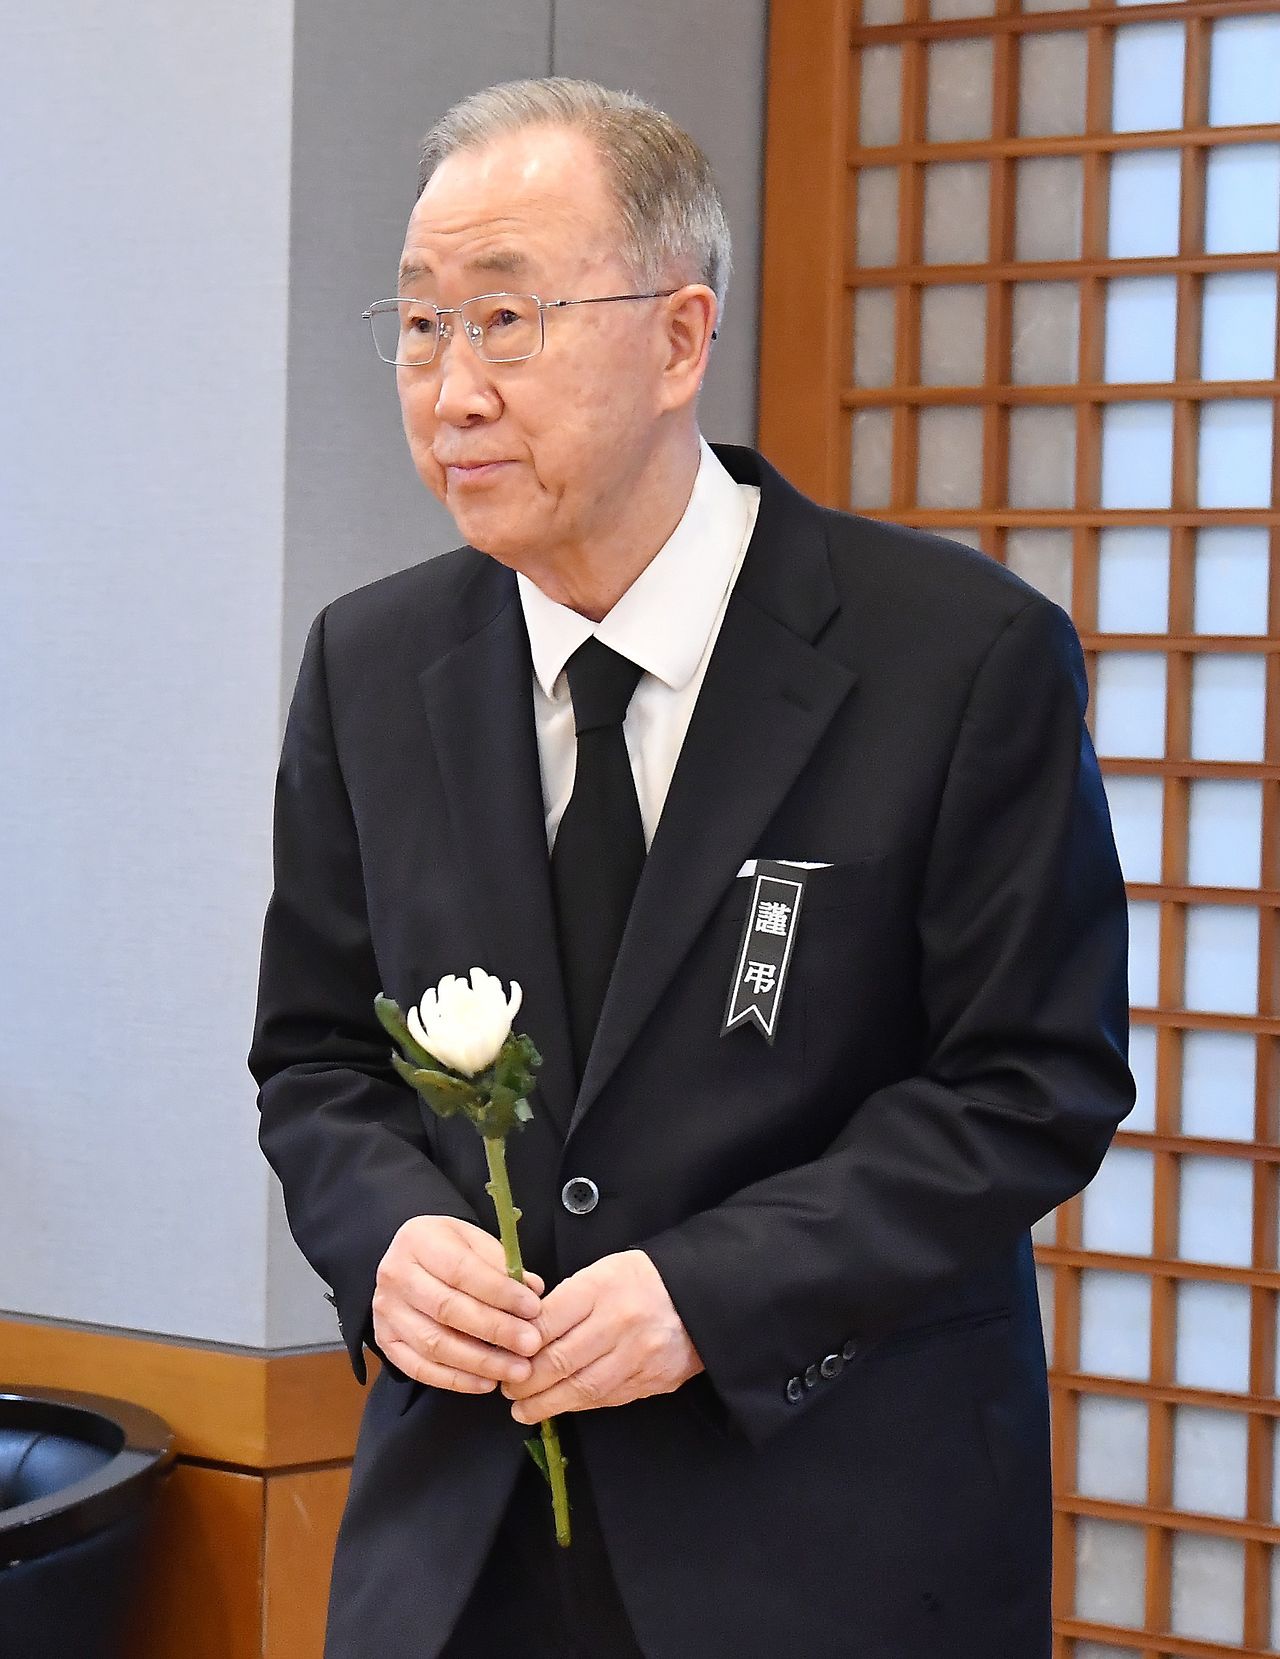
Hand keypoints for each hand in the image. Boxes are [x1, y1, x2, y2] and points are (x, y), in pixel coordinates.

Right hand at [372, 1215, 545, 1394]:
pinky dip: (455, 1380)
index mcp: (418, 1240)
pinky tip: (487, 1382)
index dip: (500, 1292)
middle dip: (495, 1330)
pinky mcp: (385, 1341)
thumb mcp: (474, 1241)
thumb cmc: (448, 1249)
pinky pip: (420, 1369)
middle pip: (447, 1309)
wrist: (410, 1260)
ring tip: (517, 1370)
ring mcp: (386, 1311)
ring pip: (434, 1344)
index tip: (533, 1309)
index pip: (462, 1270)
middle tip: (531, 1345)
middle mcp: (395, 1275)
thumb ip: (503, 1264)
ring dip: (480, 1362)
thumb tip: (533, 1289)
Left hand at [500, 1248, 703, 1421]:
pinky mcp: (653, 1380)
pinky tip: (560, 1406)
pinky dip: (579, 1405)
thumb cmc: (639, 1280)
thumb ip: (566, 1302)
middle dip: (526, 1382)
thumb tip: (526, 1334)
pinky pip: (607, 1399)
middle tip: (508, 1390)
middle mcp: (620, 1322)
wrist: (699, 1296)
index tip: (503, 1356)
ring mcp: (639, 1355)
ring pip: (582, 1388)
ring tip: (524, 1409)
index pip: (548, 1321)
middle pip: (560, 1360)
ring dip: (547, 1404)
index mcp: (602, 1287)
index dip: (519, 1345)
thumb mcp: (600, 1273)